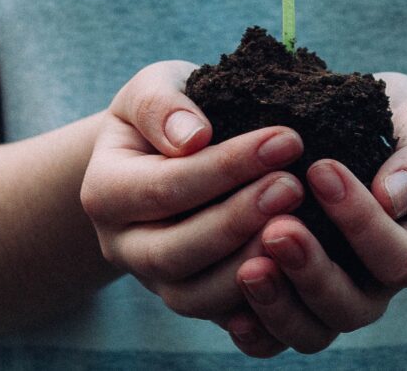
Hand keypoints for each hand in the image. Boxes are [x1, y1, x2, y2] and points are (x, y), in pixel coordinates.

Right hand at [80, 61, 306, 321]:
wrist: (164, 153)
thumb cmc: (167, 114)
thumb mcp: (154, 88)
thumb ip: (162, 105)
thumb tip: (193, 136)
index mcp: (105, 191)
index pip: (165, 187)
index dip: (226, 167)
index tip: (286, 139)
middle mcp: (123, 246)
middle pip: (174, 252)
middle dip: (238, 220)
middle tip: (294, 186)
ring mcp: (156, 282)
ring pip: (196, 297)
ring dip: (250, 265)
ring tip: (301, 227)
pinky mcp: (193, 301)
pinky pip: (223, 319)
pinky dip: (260, 303)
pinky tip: (299, 271)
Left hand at [225, 72, 406, 356]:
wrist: (366, 135)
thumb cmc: (397, 125)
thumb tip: (392, 195)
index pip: (399, 257)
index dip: (362, 222)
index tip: (321, 169)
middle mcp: (376, 286)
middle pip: (351, 307)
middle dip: (312, 271)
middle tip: (278, 227)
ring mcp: (332, 300)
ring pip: (311, 332)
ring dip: (278, 304)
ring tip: (248, 266)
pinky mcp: (291, 303)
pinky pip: (273, 340)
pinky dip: (253, 329)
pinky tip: (230, 305)